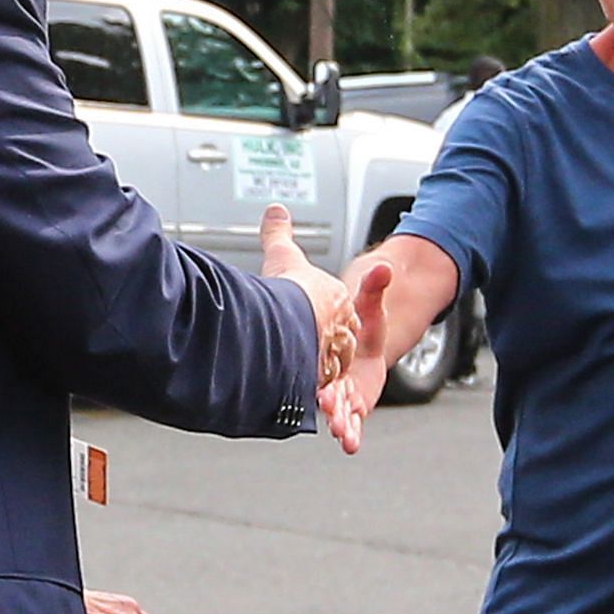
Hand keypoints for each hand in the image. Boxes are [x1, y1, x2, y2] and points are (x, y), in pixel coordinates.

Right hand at [259, 205, 358, 386]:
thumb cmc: (292, 290)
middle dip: (320, 351)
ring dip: (320, 379)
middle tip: (302, 356)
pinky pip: (320, 395)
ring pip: (328, 373)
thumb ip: (279, 234)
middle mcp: (338, 334)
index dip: (319, 318)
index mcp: (336, 305)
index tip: (305, 322)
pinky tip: (307, 403)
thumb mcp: (285, 256)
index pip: (332, 314)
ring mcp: (333, 362)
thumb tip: (274, 210)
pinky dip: (315, 399)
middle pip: (332, 345)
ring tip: (307, 385)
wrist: (296, 320)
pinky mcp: (324, 386)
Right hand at [318, 258, 392, 451]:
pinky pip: (351, 421)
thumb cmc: (355, 322)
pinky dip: (351, 433)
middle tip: (331, 414)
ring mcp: (340, 393)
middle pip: (326, 391)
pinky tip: (351, 445)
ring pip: (337, 411)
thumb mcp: (367, 304)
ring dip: (339, 423)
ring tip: (342, 434)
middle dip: (329, 405)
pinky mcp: (352, 405)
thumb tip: (385, 268)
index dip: (319, 376)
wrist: (363, 341)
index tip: (322, 389)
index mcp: (324, 351)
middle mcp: (328, 375)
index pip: (317, 364)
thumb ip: (373, 288)